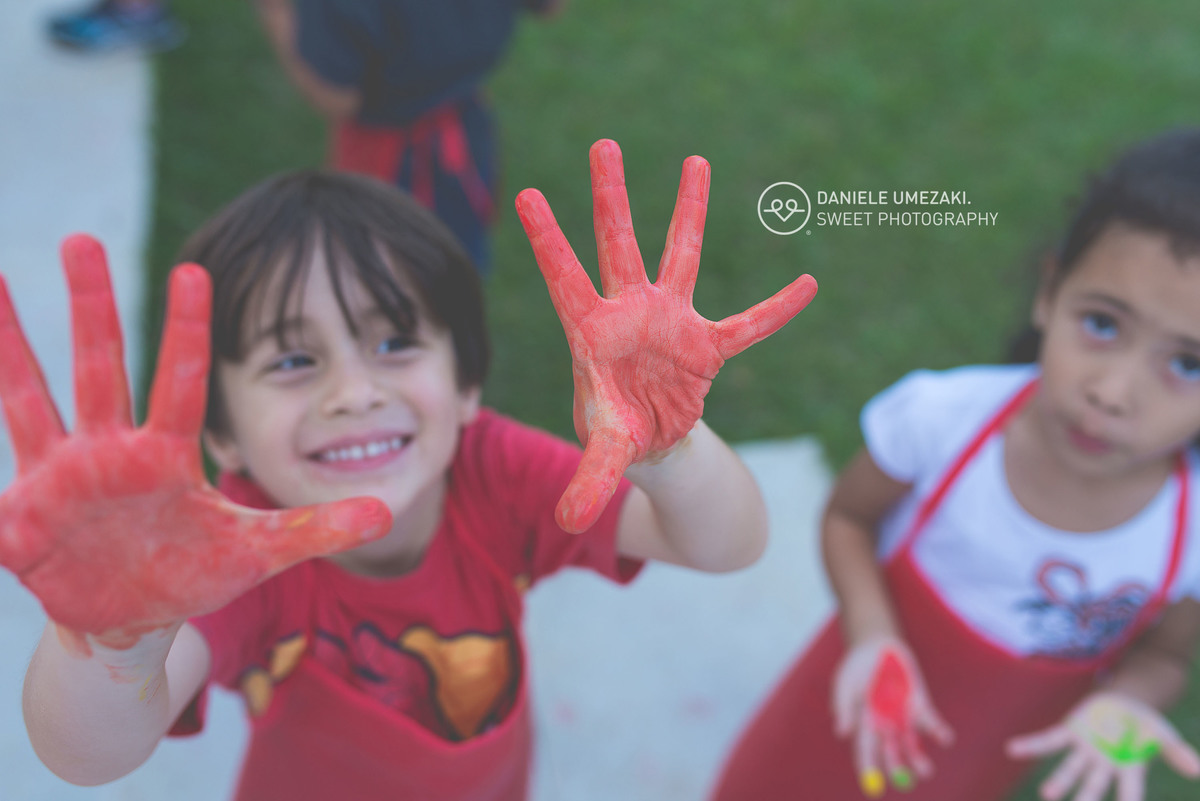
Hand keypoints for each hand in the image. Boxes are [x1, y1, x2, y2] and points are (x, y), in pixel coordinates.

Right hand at [0, 235, 389, 653]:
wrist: (136, 613)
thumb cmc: (194, 569)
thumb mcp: (258, 552)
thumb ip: (316, 530)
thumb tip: (387, 516)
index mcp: (165, 455)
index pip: (179, 384)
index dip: (184, 333)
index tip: (195, 270)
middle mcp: (109, 451)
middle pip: (98, 367)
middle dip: (92, 306)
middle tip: (82, 237)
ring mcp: (60, 478)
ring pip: (25, 400)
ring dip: (5, 346)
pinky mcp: (18, 521)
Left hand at [515, 139, 816, 532]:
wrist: (651, 446)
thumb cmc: (616, 434)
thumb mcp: (604, 454)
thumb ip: (591, 479)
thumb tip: (569, 522)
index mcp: (591, 333)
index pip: (565, 277)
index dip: (549, 240)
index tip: (529, 195)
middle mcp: (629, 313)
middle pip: (617, 245)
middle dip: (611, 197)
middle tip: (603, 144)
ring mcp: (670, 322)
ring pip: (680, 255)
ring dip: (687, 211)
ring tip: (695, 161)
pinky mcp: (706, 344)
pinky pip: (748, 324)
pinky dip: (777, 310)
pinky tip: (808, 284)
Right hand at [833, 636, 953, 796]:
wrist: (878, 645)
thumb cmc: (856, 666)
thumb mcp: (844, 682)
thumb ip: (843, 706)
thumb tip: (842, 733)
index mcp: (864, 723)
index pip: (865, 750)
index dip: (868, 767)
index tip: (872, 784)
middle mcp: (885, 725)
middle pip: (891, 753)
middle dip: (897, 768)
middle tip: (904, 781)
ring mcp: (904, 717)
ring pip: (913, 745)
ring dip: (919, 760)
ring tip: (926, 771)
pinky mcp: (920, 705)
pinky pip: (932, 723)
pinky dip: (939, 732)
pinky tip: (945, 738)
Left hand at [1007, 692, 1199, 800]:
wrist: (1127, 702)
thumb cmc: (1147, 725)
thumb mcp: (1164, 735)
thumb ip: (1177, 752)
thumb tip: (1198, 770)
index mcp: (1128, 769)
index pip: (1129, 795)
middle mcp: (1103, 765)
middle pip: (1093, 787)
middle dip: (1085, 800)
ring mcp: (1085, 750)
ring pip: (1069, 769)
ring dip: (1058, 781)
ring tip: (1047, 793)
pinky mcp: (1070, 732)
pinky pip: (1048, 740)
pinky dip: (1030, 745)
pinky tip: (1012, 750)